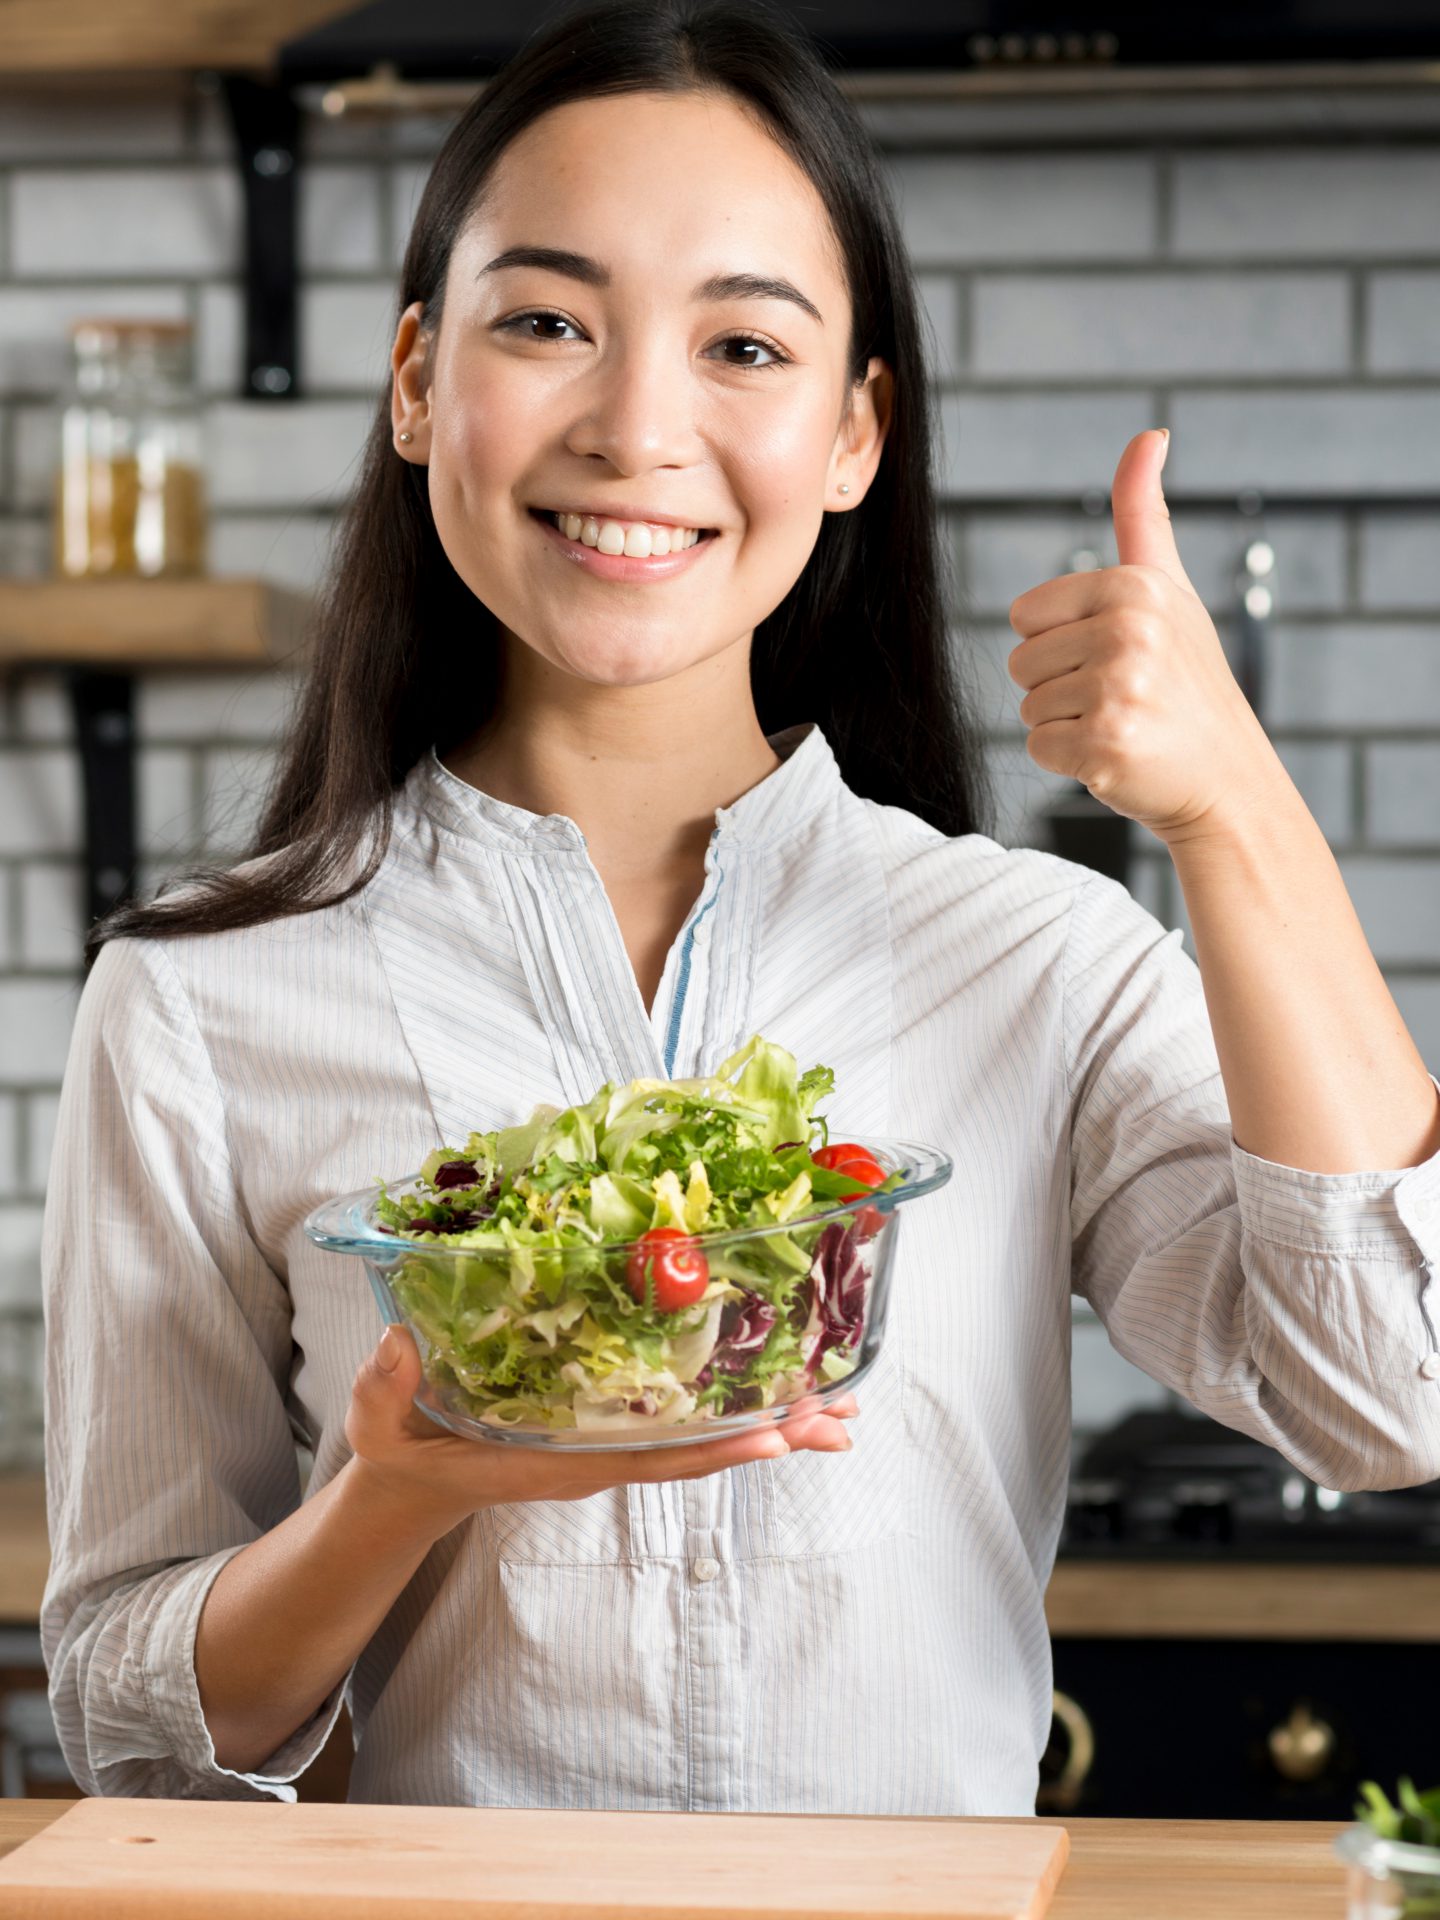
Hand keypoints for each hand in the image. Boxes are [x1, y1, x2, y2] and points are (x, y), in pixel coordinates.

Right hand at [343, 1324, 857, 1544]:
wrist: (415, 1484)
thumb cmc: (404, 1452)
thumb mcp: (381, 1427)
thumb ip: (385, 1389)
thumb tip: (398, 1343)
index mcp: (554, 1461)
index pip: (645, 1458)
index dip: (710, 1450)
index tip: (774, 1437)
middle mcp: (596, 1457)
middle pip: (697, 1453)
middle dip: (771, 1436)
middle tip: (841, 1419)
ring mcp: (609, 1446)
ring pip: (702, 1442)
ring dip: (773, 1426)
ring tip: (842, 1411)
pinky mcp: (612, 1430)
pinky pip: (684, 1426)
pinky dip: (737, 1411)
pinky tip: (785, 1395)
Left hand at [1006, 428, 1280, 844]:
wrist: (1227, 777)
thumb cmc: (1188, 681)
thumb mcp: (1169, 588)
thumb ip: (1143, 513)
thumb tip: (1150, 434)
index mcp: (1134, 587)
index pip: (1025, 616)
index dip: (1058, 644)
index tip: (1113, 656)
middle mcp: (1129, 630)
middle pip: (1021, 663)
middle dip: (1060, 688)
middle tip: (1121, 698)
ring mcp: (1119, 688)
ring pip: (1029, 708)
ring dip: (1066, 725)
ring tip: (1122, 724)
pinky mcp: (1107, 742)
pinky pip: (1039, 748)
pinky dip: (1069, 762)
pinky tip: (1116, 756)